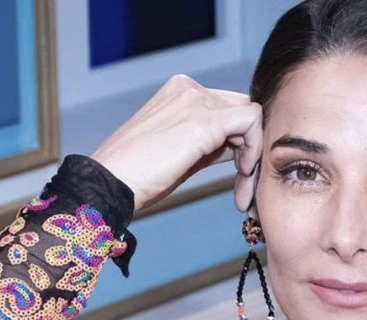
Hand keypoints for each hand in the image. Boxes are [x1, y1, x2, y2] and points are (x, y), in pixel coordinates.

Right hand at [90, 74, 262, 211]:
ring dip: (254, 152)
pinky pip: (252, 122)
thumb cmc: (139, 175)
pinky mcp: (204, 120)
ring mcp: (197, 100)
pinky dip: (255, 149)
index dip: (241, 140)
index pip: (229, 107)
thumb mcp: (181, 152)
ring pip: (251, 115)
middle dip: (251, 146)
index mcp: (180, 91)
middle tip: (245, 181)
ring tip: (242, 184)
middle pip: (242, 109)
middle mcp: (189, 88)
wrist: (110, 183)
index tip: (237, 172)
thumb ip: (210, 142)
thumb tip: (239, 147)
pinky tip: (242, 174)